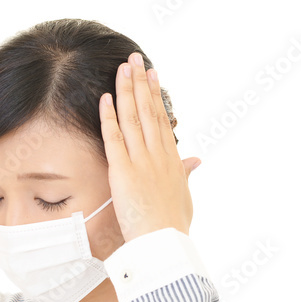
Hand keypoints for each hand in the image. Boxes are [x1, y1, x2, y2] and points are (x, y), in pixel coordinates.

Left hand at [99, 53, 196, 240]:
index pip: (162, 121)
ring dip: (126, 91)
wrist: (165, 242)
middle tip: (135, 59)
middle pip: (148, 112)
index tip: (152, 75)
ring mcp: (142, 162)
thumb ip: (186, 175)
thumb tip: (195, 161)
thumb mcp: (184, 196)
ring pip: (133, 119)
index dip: (155, 96)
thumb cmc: (173, 226)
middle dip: (141, 83)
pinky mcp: (124, 172)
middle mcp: (158, 156)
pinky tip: (105, 98)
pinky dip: (109, 118)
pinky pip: (114, 139)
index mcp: (172, 161)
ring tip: (122, 68)